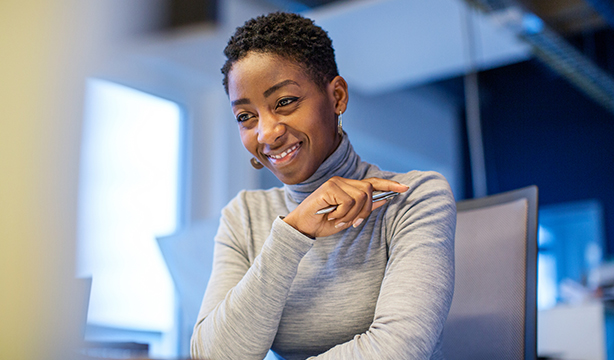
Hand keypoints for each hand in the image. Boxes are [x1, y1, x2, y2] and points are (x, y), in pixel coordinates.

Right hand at [283, 177, 408, 237]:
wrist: (302, 227)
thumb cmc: (322, 223)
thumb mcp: (348, 218)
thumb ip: (364, 209)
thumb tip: (383, 201)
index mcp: (347, 187)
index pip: (372, 182)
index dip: (389, 185)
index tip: (405, 188)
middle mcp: (342, 181)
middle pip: (368, 190)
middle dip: (365, 210)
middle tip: (353, 222)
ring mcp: (335, 183)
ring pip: (360, 197)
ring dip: (352, 214)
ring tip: (338, 220)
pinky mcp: (329, 188)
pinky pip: (348, 202)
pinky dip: (343, 214)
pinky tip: (331, 216)